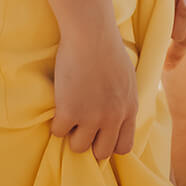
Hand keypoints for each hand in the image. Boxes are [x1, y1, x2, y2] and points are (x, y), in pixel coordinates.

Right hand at [51, 18, 138, 160]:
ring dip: (72, 134)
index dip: (109, 143)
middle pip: (102, 152)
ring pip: (79, 146)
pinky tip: (58, 107)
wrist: (90, 33)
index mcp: (129, 109)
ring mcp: (91, 116)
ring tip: (69, 115)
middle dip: (90, 142)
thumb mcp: (127, 77)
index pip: (124, 147)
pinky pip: (58, 132)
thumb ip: (124, 100)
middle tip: (81, 127)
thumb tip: (119, 115)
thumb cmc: (107, 47)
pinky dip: (56, 123)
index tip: (99, 135)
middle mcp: (113, 117)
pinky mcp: (69, 111)